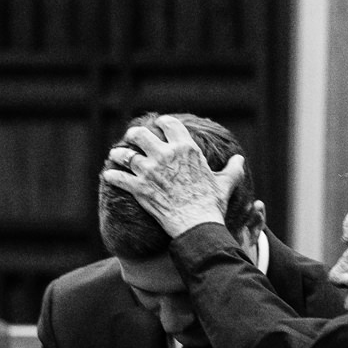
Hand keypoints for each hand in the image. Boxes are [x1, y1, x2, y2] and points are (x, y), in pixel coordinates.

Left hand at [98, 115, 245, 238]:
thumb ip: (233, 169)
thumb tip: (239, 160)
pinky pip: (118, 177)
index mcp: (186, 148)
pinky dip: (111, 176)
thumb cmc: (212, 204)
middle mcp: (165, 155)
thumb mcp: (226, 182)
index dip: (161, 123)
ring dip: (118, 154)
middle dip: (134, 135)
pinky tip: (108, 175)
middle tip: (132, 139)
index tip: (157, 127)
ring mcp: (150, 171)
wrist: (197, 224)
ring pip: (125, 154)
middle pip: (140, 134)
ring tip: (116, 156)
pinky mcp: (139, 188)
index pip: (168, 124)